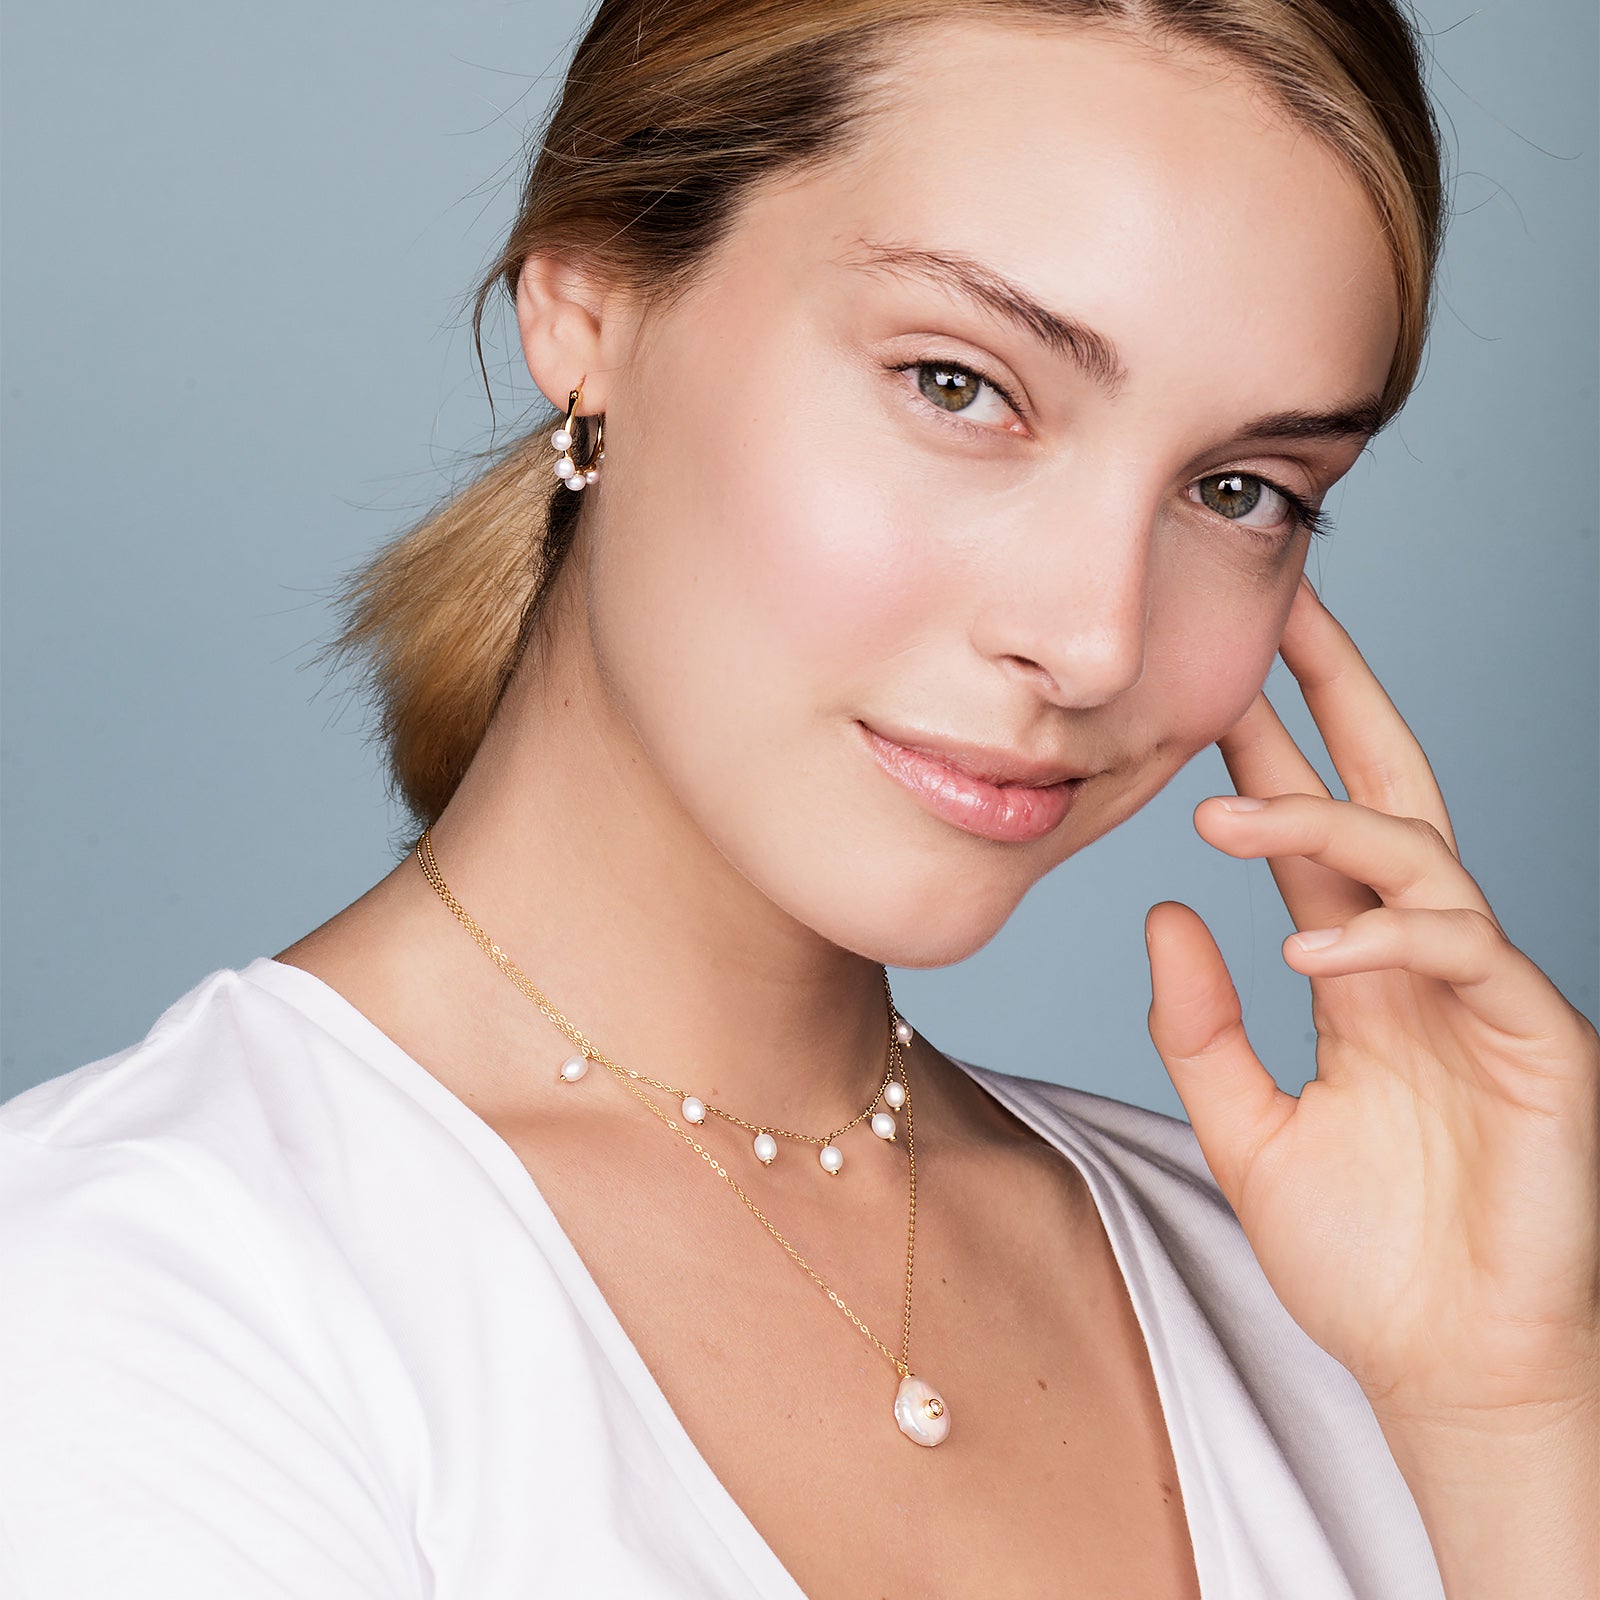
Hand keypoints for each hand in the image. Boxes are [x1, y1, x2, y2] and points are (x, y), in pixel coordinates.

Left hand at [1143, 575, 1598, 1426]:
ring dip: (1326, 820)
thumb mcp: (1246, 1129)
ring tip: (1224, 812)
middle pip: (1390, 793)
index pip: (1315, 830)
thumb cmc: (1363, 1256)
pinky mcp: (1539, 1044)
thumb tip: (1161, 913)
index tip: (1212, 673)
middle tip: (1289, 608)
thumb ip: (1201, 1026)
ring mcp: (1485, 997)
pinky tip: (1311, 952)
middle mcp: (1422, 964)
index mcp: (1357, 971)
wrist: (1447, 1369)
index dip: (1271, 746)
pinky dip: (1387, 940)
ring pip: (1422, 856)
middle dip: (1344, 696)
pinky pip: (1468, 954)